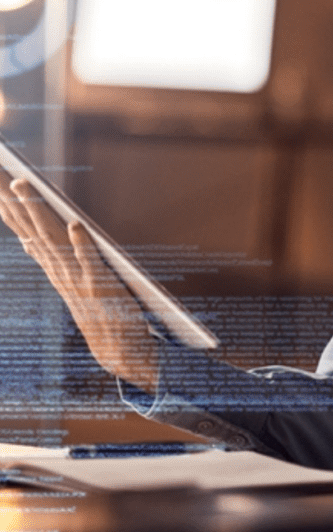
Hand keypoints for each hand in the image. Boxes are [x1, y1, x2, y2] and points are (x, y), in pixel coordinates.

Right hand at [0, 174, 157, 393]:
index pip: (28, 234)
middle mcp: (62, 272)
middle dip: (19, 205)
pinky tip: (74, 224)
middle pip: (36, 232)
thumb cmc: (99, 314)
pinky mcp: (102, 286)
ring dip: (40, 214)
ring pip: (55, 241)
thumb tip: (28, 241)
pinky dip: (82, 242)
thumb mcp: (69, 284)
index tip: (0, 187)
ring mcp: (79, 279)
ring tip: (26, 188)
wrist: (121, 352)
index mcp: (55, 270)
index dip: (13, 212)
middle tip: (6, 178)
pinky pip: (90, 260)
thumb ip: (50, 261)